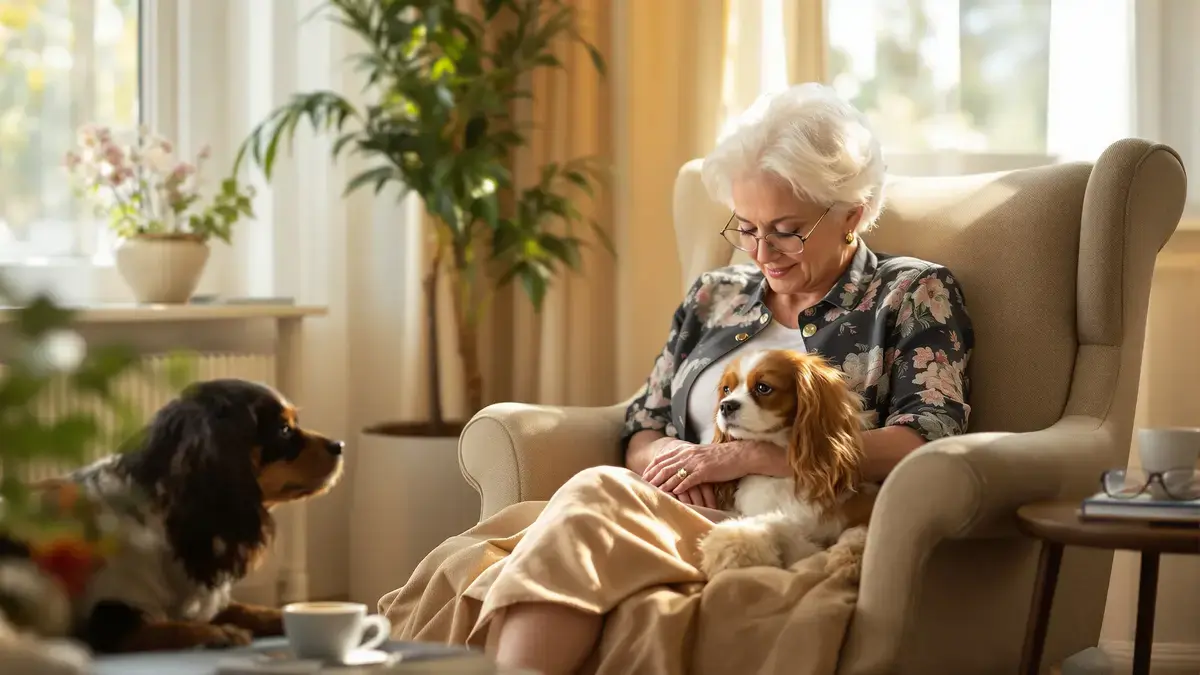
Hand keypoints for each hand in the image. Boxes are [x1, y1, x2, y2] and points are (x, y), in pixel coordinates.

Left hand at [642, 440, 756, 500]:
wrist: (740, 455)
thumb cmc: (721, 457)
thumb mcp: (700, 455)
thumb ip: (687, 458)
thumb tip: (677, 466)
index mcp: (686, 449)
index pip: (663, 458)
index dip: (652, 467)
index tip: (643, 475)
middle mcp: (688, 454)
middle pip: (665, 466)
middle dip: (652, 476)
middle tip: (643, 485)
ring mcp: (696, 463)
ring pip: (674, 473)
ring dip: (662, 483)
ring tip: (654, 491)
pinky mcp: (705, 471)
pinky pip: (689, 480)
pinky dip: (679, 487)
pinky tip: (673, 493)